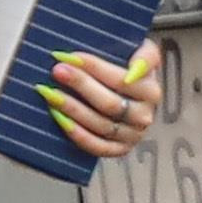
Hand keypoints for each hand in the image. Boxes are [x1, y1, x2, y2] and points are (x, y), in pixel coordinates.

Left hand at [42, 45, 163, 161]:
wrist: (132, 94)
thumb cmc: (130, 67)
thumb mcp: (144, 52)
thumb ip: (145, 55)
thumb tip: (135, 67)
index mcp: (151, 91)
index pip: (122, 80)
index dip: (96, 68)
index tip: (71, 56)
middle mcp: (144, 116)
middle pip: (110, 103)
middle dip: (81, 85)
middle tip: (57, 71)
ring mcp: (131, 136)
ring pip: (100, 125)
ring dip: (73, 109)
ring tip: (50, 93)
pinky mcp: (119, 150)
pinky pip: (97, 146)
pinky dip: (77, 133)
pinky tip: (59, 117)